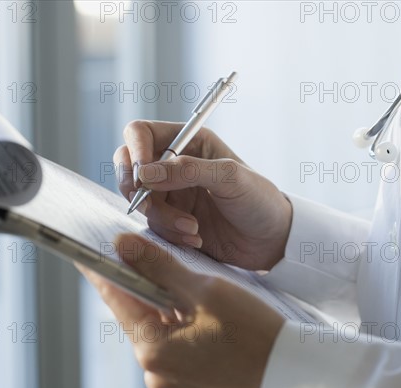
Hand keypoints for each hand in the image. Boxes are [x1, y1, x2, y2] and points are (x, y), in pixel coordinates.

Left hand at [76, 233, 284, 387]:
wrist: (294, 373)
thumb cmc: (256, 333)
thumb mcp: (206, 292)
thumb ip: (160, 267)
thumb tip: (124, 245)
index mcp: (154, 350)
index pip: (115, 297)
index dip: (101, 268)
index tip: (86, 248)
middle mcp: (157, 372)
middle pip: (135, 313)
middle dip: (136, 282)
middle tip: (133, 252)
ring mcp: (173, 381)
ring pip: (155, 328)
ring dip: (159, 301)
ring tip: (169, 275)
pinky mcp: (189, 381)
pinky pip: (173, 343)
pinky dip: (176, 321)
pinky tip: (191, 305)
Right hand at [115, 120, 291, 269]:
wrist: (271, 241)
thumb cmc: (260, 201)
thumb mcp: (229, 178)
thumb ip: (188, 171)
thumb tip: (145, 174)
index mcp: (189, 141)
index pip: (141, 133)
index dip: (135, 152)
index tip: (143, 178)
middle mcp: (174, 165)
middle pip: (129, 166)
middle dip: (137, 190)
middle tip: (150, 207)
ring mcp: (170, 193)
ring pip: (140, 201)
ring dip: (162, 219)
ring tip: (193, 228)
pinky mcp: (171, 220)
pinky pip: (152, 226)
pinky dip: (170, 234)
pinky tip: (196, 238)